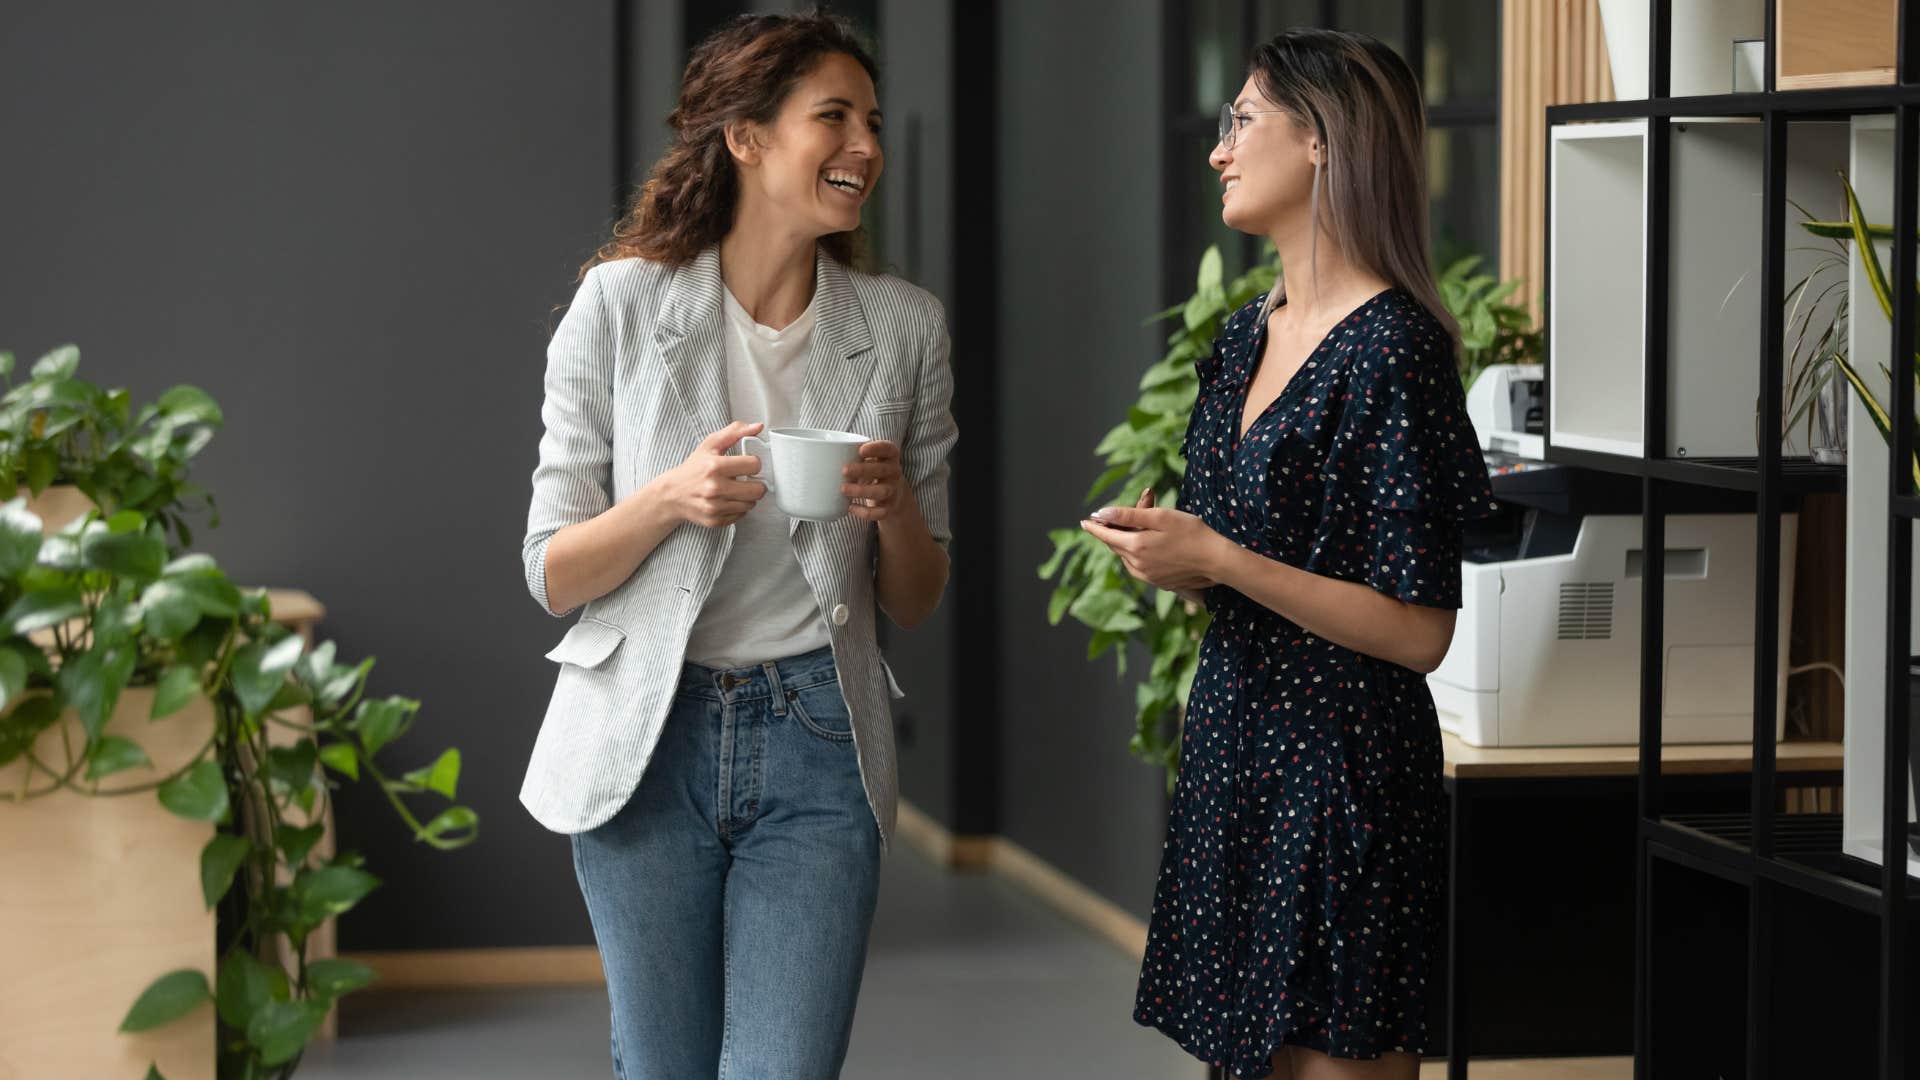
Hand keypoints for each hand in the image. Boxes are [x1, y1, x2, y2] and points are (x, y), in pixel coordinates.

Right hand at [655, 421, 768, 527]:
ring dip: (747, 497)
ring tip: (736, 490)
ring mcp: (715, 506)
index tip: (747, 464)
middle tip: (747, 480)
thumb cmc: (693, 469)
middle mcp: (715, 488)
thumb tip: (758, 427)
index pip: (754, 465)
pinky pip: (741, 515)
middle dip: (756, 484)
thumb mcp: (710, 445)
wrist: (671, 494)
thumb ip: (735, 432)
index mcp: (714, 466)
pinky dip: (738, 508)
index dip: (753, 464)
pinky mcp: (715, 520)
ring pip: (751, 504)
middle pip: (757, 490)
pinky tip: (728, 500)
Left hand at [842, 440, 910, 523]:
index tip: (860, 450)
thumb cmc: (875, 473)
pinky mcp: (890, 508)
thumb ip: (856, 456)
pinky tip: (850, 507)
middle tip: (844, 470)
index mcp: (890, 457)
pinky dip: (864, 512)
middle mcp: (894, 472)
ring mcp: (893, 491)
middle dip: (863, 470)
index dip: (876, 448)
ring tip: (843, 489)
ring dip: (861, 490)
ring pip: (881, 491)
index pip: (888, 448)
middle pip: (882, 470)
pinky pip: (879, 512)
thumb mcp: (871, 461)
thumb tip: (825, 456)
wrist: (896, 496)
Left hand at [1080, 505, 1225, 592]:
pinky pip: (1137, 566)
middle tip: (1118, 516)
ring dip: (1126, 542)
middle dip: (1116, 529)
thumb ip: (1128, 515)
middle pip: (1117, 545)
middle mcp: (1137, 565)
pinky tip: (1146, 546)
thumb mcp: (1160, 517)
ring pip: (1127, 556)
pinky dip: (1136, 554)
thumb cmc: (1191, 533)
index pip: (1107, 535)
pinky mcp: (1157, 583)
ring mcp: (1147, 576)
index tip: (1084, 522)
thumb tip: (1101, 513)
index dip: (1095, 527)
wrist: (1216, 560)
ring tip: (1135, 528)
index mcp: (1136, 546)